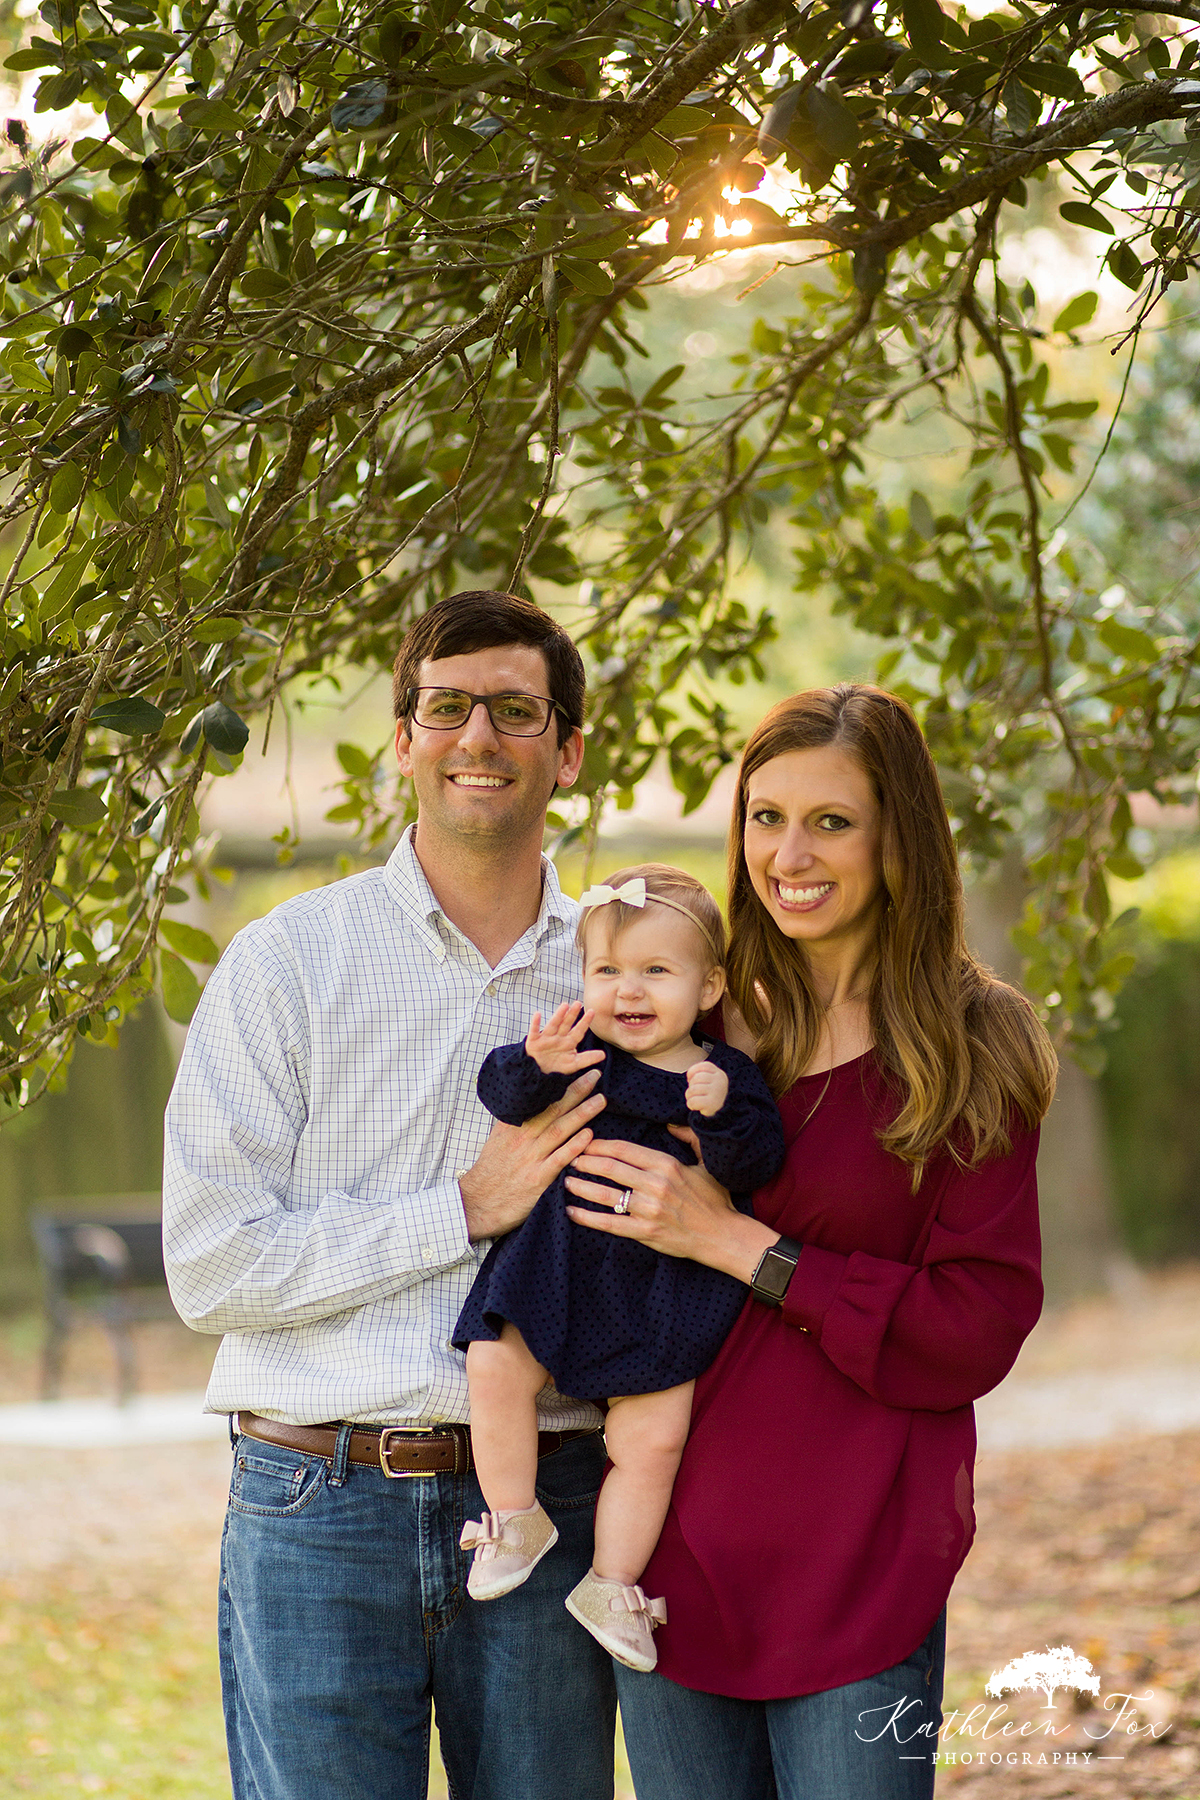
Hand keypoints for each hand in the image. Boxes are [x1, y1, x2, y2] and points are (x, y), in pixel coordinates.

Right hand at [459, 1069, 606, 1241]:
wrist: (477, 1203)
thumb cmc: (491, 1172)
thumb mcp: (498, 1140)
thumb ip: (516, 1122)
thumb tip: (531, 1103)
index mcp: (514, 1126)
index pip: (539, 1099)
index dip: (558, 1083)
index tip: (575, 1068)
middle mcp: (523, 1138)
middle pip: (553, 1109)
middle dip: (576, 1090)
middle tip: (595, 1074)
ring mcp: (531, 1157)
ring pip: (560, 1129)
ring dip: (582, 1113)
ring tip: (601, 1099)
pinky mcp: (538, 1179)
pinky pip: (559, 1159)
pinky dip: (574, 1146)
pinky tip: (589, 1134)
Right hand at [525, 1001, 606, 1075]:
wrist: (538, 1073)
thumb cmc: (557, 1068)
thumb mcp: (574, 1064)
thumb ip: (587, 1059)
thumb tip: (603, 1055)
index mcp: (569, 1042)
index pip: (578, 1031)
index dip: (585, 1022)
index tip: (592, 1012)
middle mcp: (558, 1037)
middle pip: (566, 1024)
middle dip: (572, 1015)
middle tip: (578, 1003)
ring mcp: (546, 1038)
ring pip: (553, 1025)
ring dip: (558, 1015)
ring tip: (564, 1005)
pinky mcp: (534, 1042)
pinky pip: (534, 1031)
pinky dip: (535, 1023)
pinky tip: (537, 1014)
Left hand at [563, 1129, 777, 1281]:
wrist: (723, 1236)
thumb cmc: (715, 1200)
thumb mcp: (706, 1163)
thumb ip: (689, 1138)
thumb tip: (671, 1123)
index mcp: (667, 1164)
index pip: (625, 1149)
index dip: (601, 1145)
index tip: (586, 1142)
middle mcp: (656, 1184)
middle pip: (611, 1168)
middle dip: (586, 1161)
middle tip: (570, 1158)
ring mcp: (650, 1210)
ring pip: (607, 1195)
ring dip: (582, 1187)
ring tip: (566, 1181)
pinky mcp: (646, 1233)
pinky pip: (610, 1224)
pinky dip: (588, 1218)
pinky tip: (572, 1212)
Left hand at [685, 1060, 727, 1117]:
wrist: (720, 1113)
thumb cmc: (710, 1094)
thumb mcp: (709, 1081)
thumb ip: (700, 1073)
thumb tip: (689, 1076)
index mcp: (719, 1074)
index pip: (703, 1066)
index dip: (693, 1071)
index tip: (691, 1079)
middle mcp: (720, 1081)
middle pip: (696, 1078)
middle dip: (691, 1086)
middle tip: (694, 1093)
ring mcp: (716, 1092)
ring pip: (693, 1089)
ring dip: (689, 1096)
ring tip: (694, 1099)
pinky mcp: (712, 1103)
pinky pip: (693, 1101)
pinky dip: (690, 1104)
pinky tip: (695, 1106)